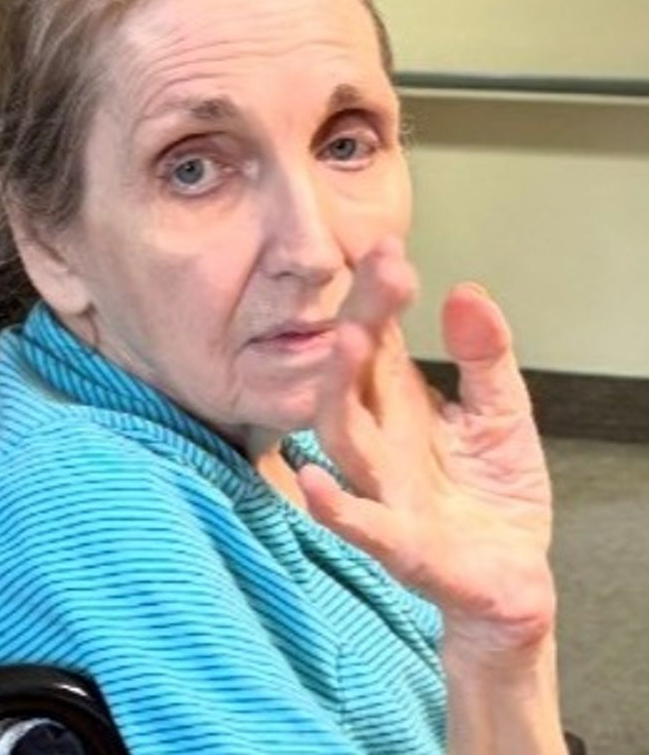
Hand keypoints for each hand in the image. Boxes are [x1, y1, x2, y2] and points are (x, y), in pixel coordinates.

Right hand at [297, 237, 554, 653]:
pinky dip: (337, 510)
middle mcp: (381, 441)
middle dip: (360, 321)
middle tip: (379, 271)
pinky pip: (365, 527)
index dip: (378, 293)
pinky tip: (314, 486)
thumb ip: (485, 355)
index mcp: (400, 404)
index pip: (379, 339)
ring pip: (345, 438)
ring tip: (347, 342)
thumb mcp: (502, 411)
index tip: (385, 246)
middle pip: (353, 375)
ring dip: (340, 391)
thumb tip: (464, 292)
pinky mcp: (405, 547)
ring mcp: (386, 491)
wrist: (510, 578)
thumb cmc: (493, 493)